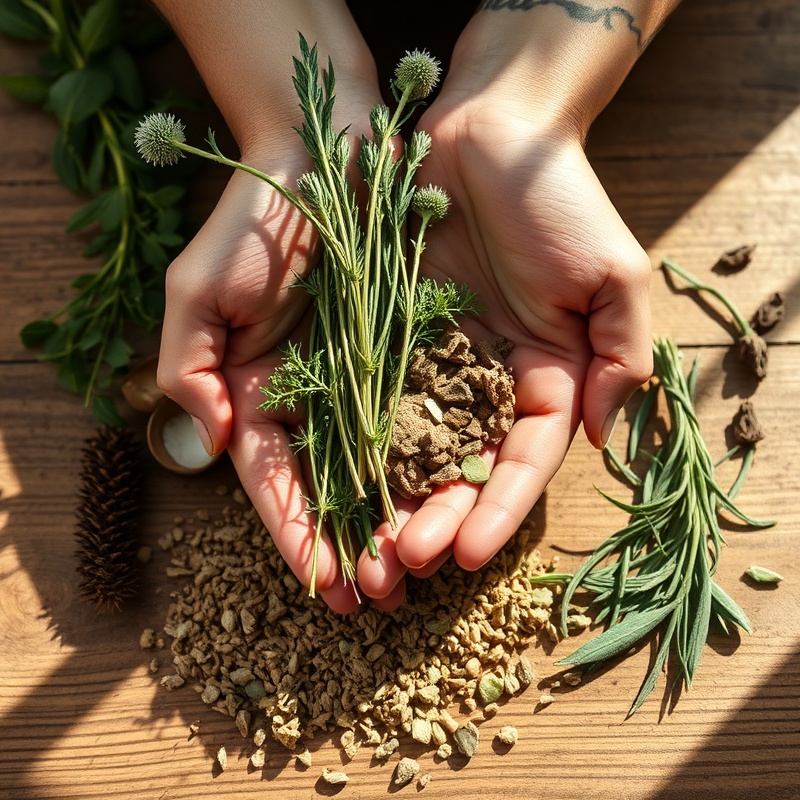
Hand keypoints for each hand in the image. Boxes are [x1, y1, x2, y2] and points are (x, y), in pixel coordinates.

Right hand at [157, 102, 389, 613]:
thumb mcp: (199, 290)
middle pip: (336, 486)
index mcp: (259, 393)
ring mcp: (370, 378)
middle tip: (377, 596)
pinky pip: (431, 412)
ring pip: (387, 464)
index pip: (276, 481)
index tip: (320, 585)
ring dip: (399, 518)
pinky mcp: (418, 351)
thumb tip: (211, 440)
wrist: (324, 156)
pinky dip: (438, 458)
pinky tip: (454, 499)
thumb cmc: (254, 221)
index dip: (297, 535)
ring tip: (417, 570)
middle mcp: (318, 397)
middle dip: (354, 544)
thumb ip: (190, 367)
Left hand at [357, 92, 652, 602]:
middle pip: (458, 468)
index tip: (472, 553)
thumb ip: (621, 357)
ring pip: (405, 447)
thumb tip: (607, 435)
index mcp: (542, 378)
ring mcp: (429, 361)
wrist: (489, 132)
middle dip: (435, 520)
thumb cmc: (558, 199)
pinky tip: (329, 485)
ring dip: (385, 501)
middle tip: (403, 566)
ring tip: (362, 551)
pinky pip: (362, 396)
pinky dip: (348, 442)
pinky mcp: (381, 335)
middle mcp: (483, 381)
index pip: (522, 462)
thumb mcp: (612, 275)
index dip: (499, 509)